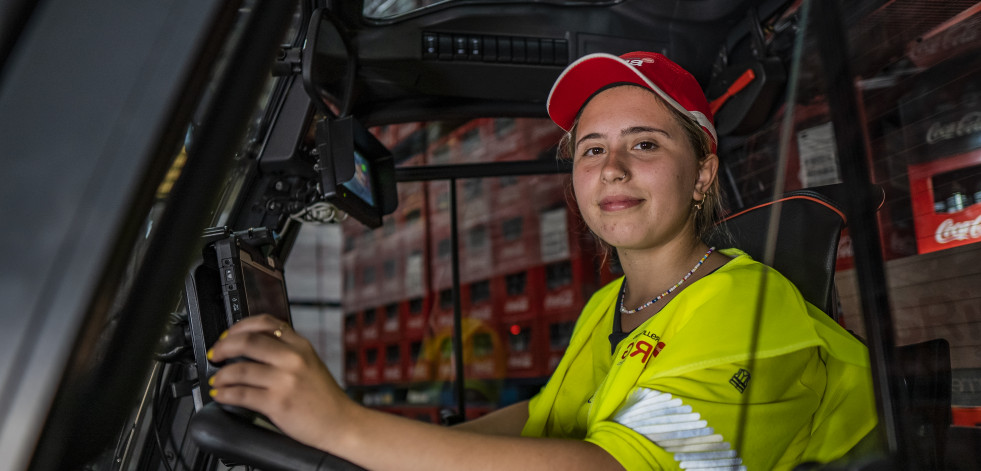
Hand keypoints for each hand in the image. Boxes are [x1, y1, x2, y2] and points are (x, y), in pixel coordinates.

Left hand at [208, 314, 351, 450]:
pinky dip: (225, 394)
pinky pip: (241, 394)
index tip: (227, 335)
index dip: (239, 326)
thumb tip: (250, 347)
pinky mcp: (278, 403)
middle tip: (215, 355)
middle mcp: (293, 359)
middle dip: (223, 347)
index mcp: (301, 346)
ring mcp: (285, 380)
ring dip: (221, 375)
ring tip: (217, 380)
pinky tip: (221, 395)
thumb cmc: (324, 398)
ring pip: (240, 369)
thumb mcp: (310, 363)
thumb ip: (286, 351)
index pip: (265, 323)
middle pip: (247, 342)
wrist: (340, 423)